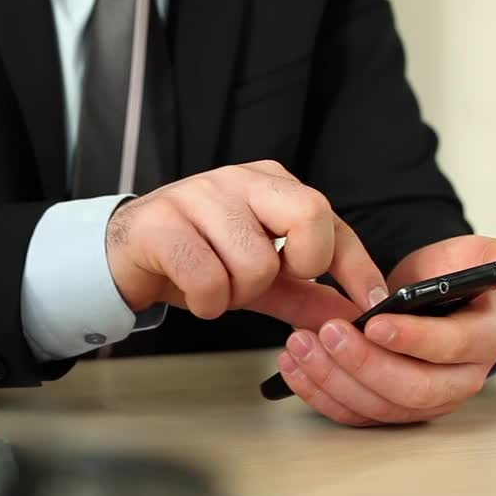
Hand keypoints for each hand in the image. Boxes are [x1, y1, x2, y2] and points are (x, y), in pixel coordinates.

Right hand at [105, 160, 388, 329]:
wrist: (124, 255)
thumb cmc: (196, 258)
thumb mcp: (259, 278)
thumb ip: (305, 294)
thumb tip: (354, 316)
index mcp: (271, 184)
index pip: (332, 221)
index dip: (356, 265)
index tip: (371, 302)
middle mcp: (241, 179)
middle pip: (309, 216)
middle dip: (296, 267)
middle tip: (266, 281)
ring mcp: (199, 194)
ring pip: (255, 262)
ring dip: (237, 294)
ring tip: (216, 286)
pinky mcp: (163, 223)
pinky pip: (208, 279)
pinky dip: (207, 302)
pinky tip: (194, 293)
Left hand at [274, 235, 495, 426]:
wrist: (422, 301)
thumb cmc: (446, 279)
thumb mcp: (474, 255)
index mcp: (482, 342)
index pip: (451, 349)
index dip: (412, 339)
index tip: (373, 322)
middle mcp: (457, 381)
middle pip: (412, 389)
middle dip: (363, 364)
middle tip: (327, 333)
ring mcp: (422, 403)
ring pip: (378, 406)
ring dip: (332, 378)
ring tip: (300, 343)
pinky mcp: (389, 411)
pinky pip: (353, 414)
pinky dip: (318, 393)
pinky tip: (293, 365)